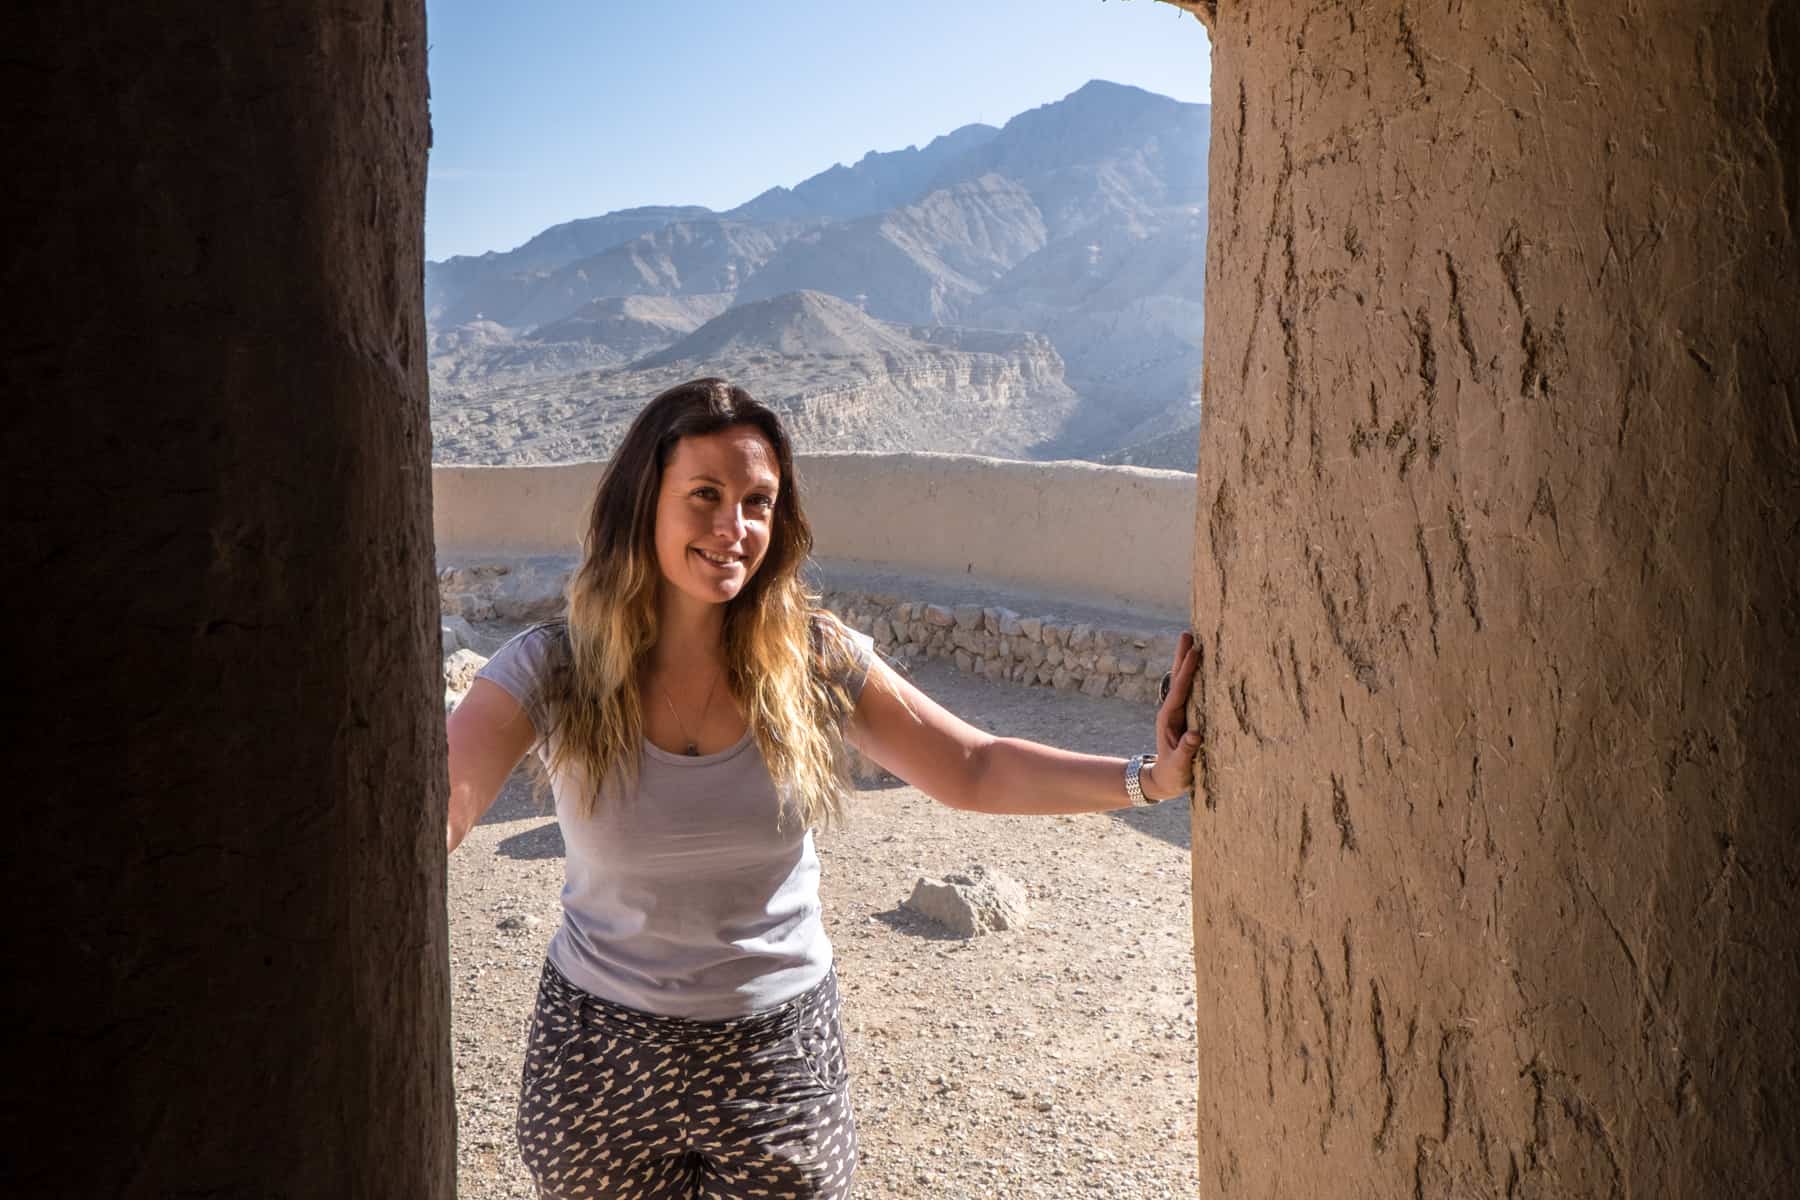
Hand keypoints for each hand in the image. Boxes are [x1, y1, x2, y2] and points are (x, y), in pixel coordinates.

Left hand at [1145, 631, 1200, 801]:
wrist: (1164, 780)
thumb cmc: (1173, 774)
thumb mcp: (1180, 766)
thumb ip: (1186, 752)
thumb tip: (1195, 735)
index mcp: (1169, 718)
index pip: (1179, 689)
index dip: (1188, 670)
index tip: (1195, 651)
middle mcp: (1171, 710)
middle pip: (1176, 678)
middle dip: (1182, 656)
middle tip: (1187, 633)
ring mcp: (1177, 711)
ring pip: (1182, 681)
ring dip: (1187, 661)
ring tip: (1193, 640)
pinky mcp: (1185, 715)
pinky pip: (1190, 690)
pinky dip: (1194, 675)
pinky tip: (1201, 665)